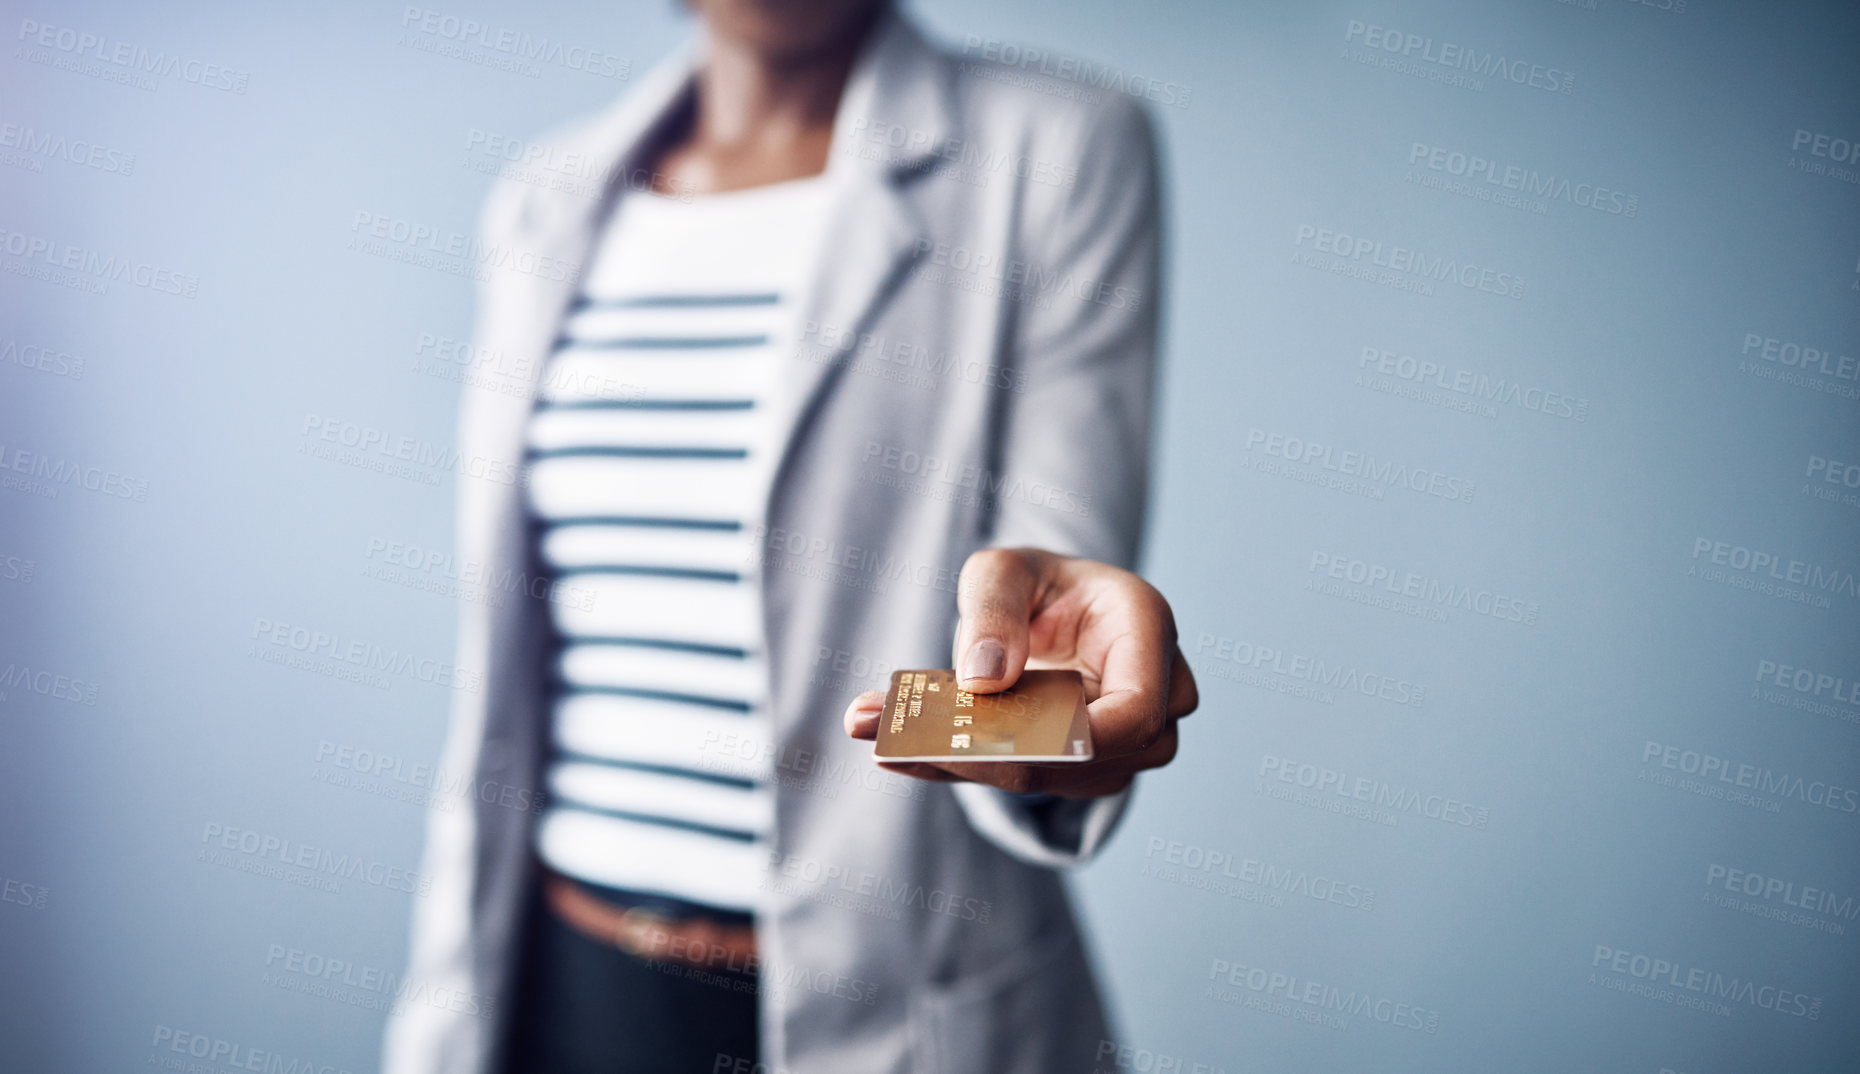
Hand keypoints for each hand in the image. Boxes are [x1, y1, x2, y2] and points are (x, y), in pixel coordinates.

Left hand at [842, 547, 1197, 797]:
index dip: (1077, 738)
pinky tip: (894, 749)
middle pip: (1095, 759)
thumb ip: (992, 609)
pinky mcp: (1082, 769)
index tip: (996, 735)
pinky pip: (1026, 779)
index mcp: (1145, 631)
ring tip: (885, 739)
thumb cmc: (1035, 584)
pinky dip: (961, 766)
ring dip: (971, 765)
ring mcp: (1125, 740)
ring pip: (1059, 779)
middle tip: (909, 744)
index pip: (1137, 712)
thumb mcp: (1003, 570)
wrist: (1044, 612)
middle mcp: (1154, 692)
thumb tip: (984, 678)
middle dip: (1001, 757)